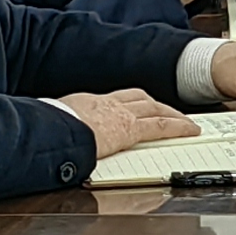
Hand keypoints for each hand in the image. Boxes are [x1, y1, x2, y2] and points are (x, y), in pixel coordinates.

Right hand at [53, 88, 196, 159]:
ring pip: (154, 108)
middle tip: (170, 111)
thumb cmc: (45, 130)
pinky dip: (178, 127)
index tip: (137, 106)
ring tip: (185, 121)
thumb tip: (51, 135)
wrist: (50, 130)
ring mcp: (119, 114)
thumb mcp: (51, 124)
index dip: (130, 102)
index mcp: (86, 102)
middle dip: (156, 105)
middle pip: (139, 99)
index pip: (115, 99)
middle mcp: (106, 103)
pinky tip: (190, 130)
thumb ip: (59, 128)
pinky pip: (160, 126)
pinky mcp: (129, 129)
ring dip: (171, 113)